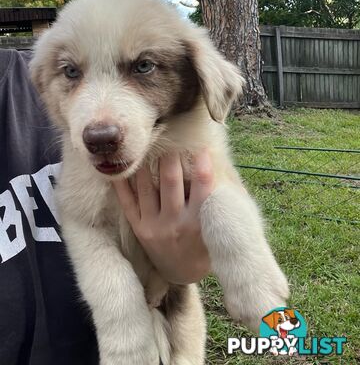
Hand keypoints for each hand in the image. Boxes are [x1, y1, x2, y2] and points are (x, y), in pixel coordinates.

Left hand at [113, 150, 213, 283]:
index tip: (201, 146)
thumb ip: (215, 198)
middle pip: (171, 181)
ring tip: (149, 144)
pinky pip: (127, 201)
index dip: (202, 163)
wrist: (182, 272)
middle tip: (171, 138)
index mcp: (199, 222)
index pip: (203, 186)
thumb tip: (214, 161)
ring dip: (147, 163)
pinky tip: (125, 165)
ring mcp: (154, 227)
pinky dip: (123, 182)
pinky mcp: (138, 229)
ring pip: (146, 187)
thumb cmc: (203, 242)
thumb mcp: (214, 224)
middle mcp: (176, 224)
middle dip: (171, 156)